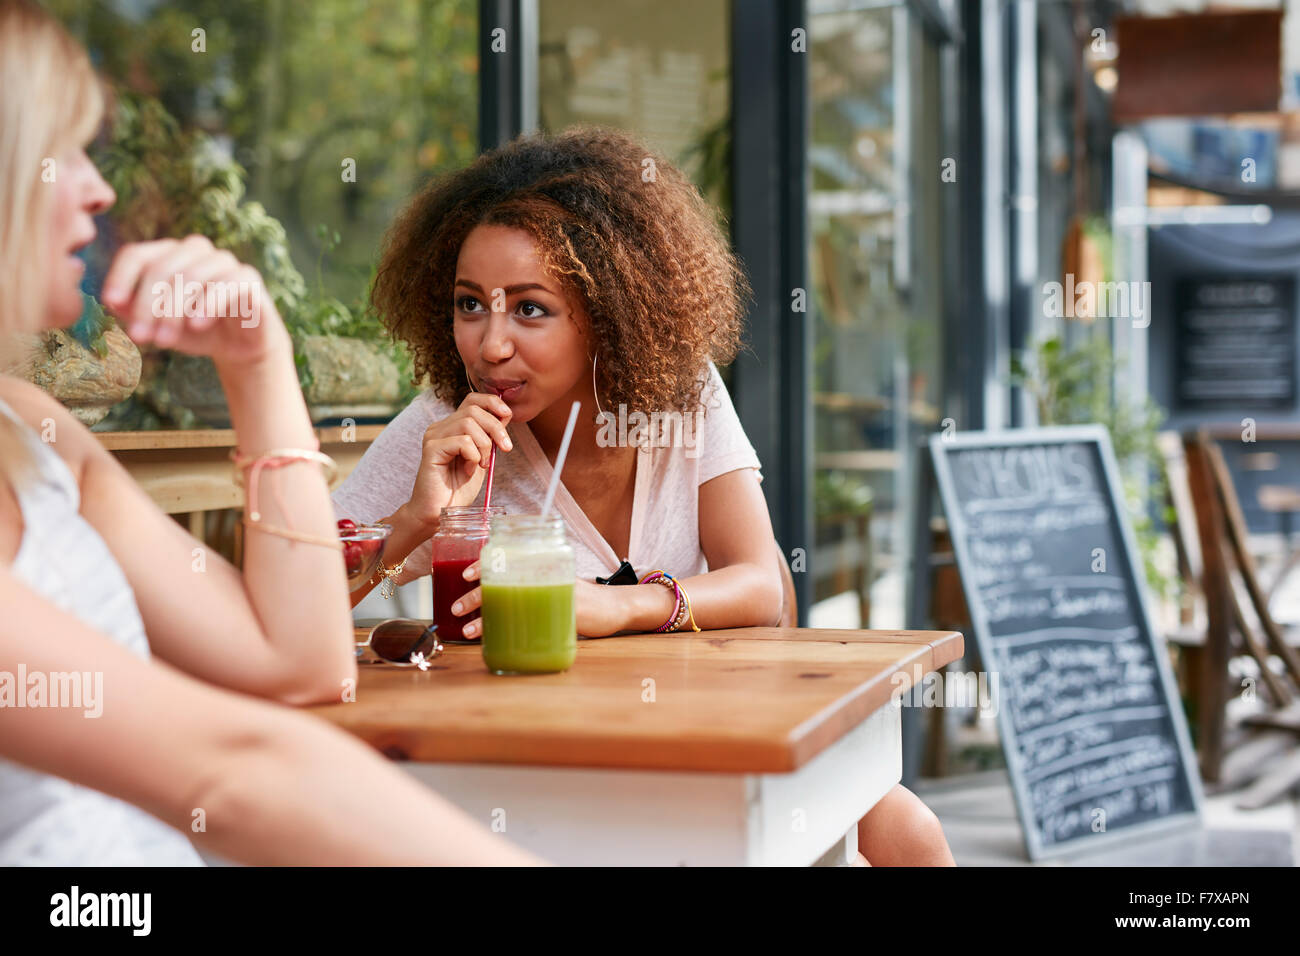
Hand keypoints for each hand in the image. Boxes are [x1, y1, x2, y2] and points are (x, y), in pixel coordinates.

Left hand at [101, 236, 287, 365]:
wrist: (240, 347)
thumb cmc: (195, 331)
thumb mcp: (159, 324)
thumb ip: (134, 312)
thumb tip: (113, 302)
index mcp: (169, 254)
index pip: (137, 254)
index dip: (121, 277)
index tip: (111, 303)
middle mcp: (195, 250)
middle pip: (162, 268)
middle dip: (147, 306)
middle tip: (139, 337)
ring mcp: (224, 261)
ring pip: (191, 276)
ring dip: (173, 311)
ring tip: (164, 341)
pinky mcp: (249, 278)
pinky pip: (226, 284)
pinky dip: (208, 304)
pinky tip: (197, 326)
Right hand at [405, 393, 512, 529]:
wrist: (440, 512)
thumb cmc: (458, 489)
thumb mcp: (481, 457)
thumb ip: (489, 437)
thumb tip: (505, 414)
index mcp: (451, 427)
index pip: (472, 400)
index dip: (492, 403)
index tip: (507, 416)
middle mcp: (440, 427)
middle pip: (473, 409)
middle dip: (495, 427)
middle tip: (504, 448)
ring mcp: (433, 436)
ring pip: (468, 423)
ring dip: (484, 445)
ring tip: (481, 464)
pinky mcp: (431, 448)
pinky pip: (462, 441)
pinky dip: (473, 455)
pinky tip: (469, 469)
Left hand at [450, 566, 627, 638]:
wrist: (614, 607)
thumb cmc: (579, 595)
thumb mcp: (556, 580)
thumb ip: (533, 580)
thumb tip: (496, 588)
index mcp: (541, 564)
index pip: (507, 558)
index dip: (483, 564)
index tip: (465, 575)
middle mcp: (546, 575)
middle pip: (503, 581)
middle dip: (475, 596)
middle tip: (456, 608)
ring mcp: (555, 593)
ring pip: (511, 602)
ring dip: (485, 618)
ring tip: (468, 631)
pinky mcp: (565, 613)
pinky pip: (533, 621)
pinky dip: (512, 632)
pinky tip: (498, 641)